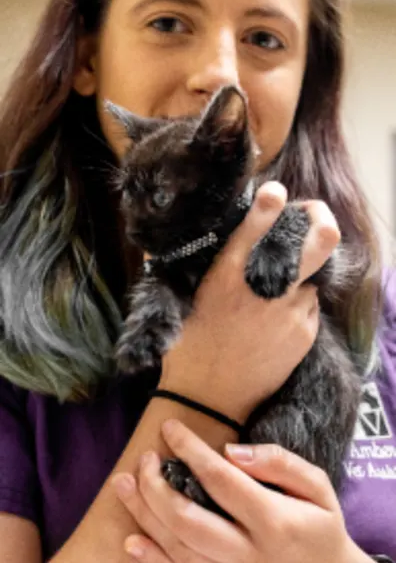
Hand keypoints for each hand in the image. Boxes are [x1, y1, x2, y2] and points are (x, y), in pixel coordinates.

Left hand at [112, 420, 370, 562]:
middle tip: (144, 458)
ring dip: (143, 514)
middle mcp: (247, 553)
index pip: (219, 479)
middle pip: (186, 517)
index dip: (189, 450)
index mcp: (272, 521)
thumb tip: (231, 451)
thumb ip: (279, 464)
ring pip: (176, 547)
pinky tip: (131, 541)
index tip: (170, 427)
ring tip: (123, 484)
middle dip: (155, 485)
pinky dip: (152, 559)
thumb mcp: (317, 488)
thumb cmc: (321, 527)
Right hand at [161, 181, 340, 422]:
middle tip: (314, 213)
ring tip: (274, 294)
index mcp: (228, 275)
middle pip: (318, 242)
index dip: (271, 203)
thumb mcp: (189, 295)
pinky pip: (308, 306)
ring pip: (309, 278)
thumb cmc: (191, 343)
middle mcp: (265, 288)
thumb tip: (217, 236)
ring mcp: (291, 312)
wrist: (209, 397)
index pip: (256, 224)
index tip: (277, 193)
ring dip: (298, 278)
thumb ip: (210, 262)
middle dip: (321, 219)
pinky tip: (274, 321)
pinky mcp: (304, 333)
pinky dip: (296, 305)